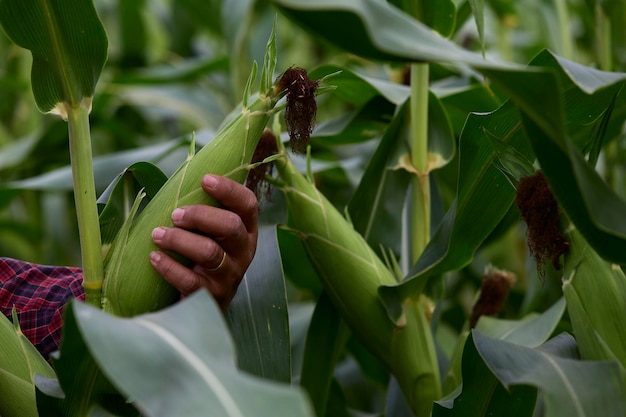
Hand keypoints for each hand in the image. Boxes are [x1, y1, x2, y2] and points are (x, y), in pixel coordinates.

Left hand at [149, 174, 257, 309]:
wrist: (205, 308)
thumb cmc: (203, 257)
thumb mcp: (212, 234)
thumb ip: (205, 211)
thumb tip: (179, 177)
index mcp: (246, 230)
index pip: (248, 204)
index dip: (229, 190)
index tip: (204, 179)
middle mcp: (244, 251)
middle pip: (230, 226)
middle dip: (200, 215)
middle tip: (175, 214)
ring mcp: (230, 275)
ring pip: (209, 253)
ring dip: (179, 240)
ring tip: (157, 234)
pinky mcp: (212, 296)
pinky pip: (191, 281)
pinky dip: (169, 268)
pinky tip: (154, 257)